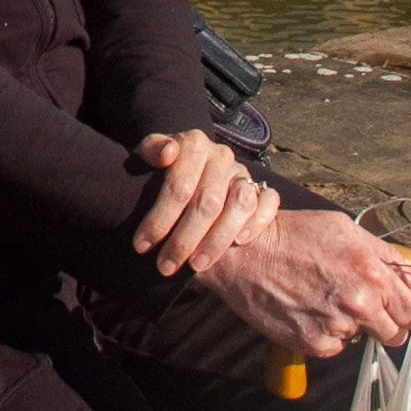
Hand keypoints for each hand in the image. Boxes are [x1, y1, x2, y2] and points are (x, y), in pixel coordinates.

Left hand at [132, 129, 279, 275]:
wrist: (189, 165)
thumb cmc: (161, 167)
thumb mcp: (147, 156)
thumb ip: (150, 151)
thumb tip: (167, 153)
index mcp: (194, 144)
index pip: (178, 186)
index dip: (159, 218)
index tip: (141, 245)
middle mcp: (221, 156)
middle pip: (207, 202)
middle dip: (184, 239)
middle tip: (166, 266)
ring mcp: (243, 172)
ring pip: (240, 205)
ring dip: (218, 239)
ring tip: (197, 265)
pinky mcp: (261, 187)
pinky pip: (269, 203)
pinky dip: (257, 222)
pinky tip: (240, 242)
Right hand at [194, 208, 410, 357]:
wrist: (243, 253)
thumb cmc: (292, 236)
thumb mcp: (343, 230)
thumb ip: (388, 258)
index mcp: (372, 271)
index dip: (401, 308)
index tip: (389, 306)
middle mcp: (359, 301)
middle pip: (395, 332)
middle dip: (381, 322)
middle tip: (354, 305)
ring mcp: (337, 325)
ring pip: (360, 338)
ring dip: (348, 325)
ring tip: (320, 299)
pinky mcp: (315, 343)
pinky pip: (333, 347)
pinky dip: (323, 334)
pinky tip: (305, 310)